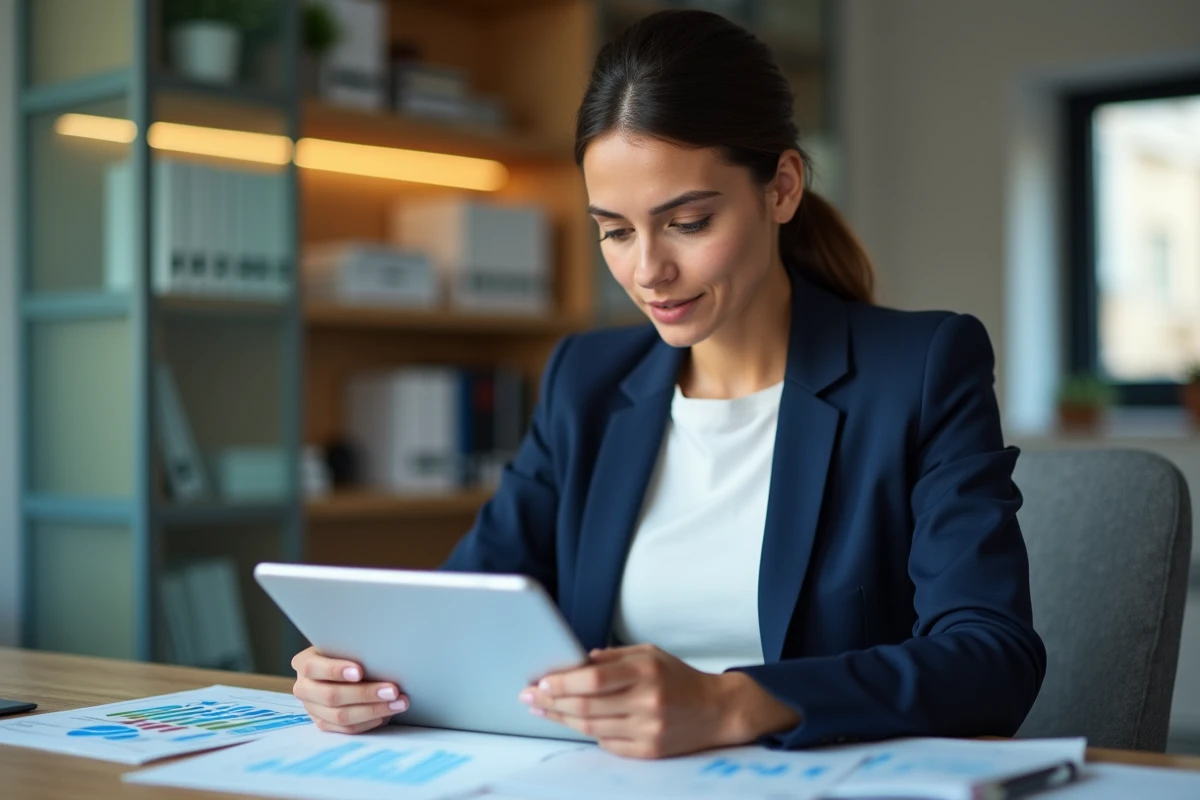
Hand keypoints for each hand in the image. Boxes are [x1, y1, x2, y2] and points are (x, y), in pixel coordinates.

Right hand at [291, 646, 408, 733]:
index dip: (335, 670)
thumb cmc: (347, 651)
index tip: (360, 671)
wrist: (339, 668)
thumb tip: (381, 656)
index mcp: (303, 663)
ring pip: (341, 716)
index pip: (313, 667)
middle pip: (331, 696)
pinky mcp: (324, 724)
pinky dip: (368, 722)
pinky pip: (347, 729)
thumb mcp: (345, 645)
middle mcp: (303, 688)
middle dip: (365, 694)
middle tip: (393, 690)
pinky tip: (386, 715)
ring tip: (398, 703)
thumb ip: (354, 650)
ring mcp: (312, 709)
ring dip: (373, 710)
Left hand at [518, 644, 759, 758]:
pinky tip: (573, 723)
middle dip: (552, 702)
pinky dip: (588, 733)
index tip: (541, 682)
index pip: (593, 678)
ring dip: (562, 719)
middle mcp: (647, 701)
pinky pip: (608, 744)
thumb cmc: (680, 678)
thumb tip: (577, 662)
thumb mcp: (649, 654)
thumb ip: (614, 658)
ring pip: (592, 727)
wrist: (717, 711)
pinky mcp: (649, 752)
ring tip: (542, 710)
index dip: (562, 682)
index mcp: (645, 671)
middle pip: (586, 706)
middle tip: (529, 697)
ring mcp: (648, 730)